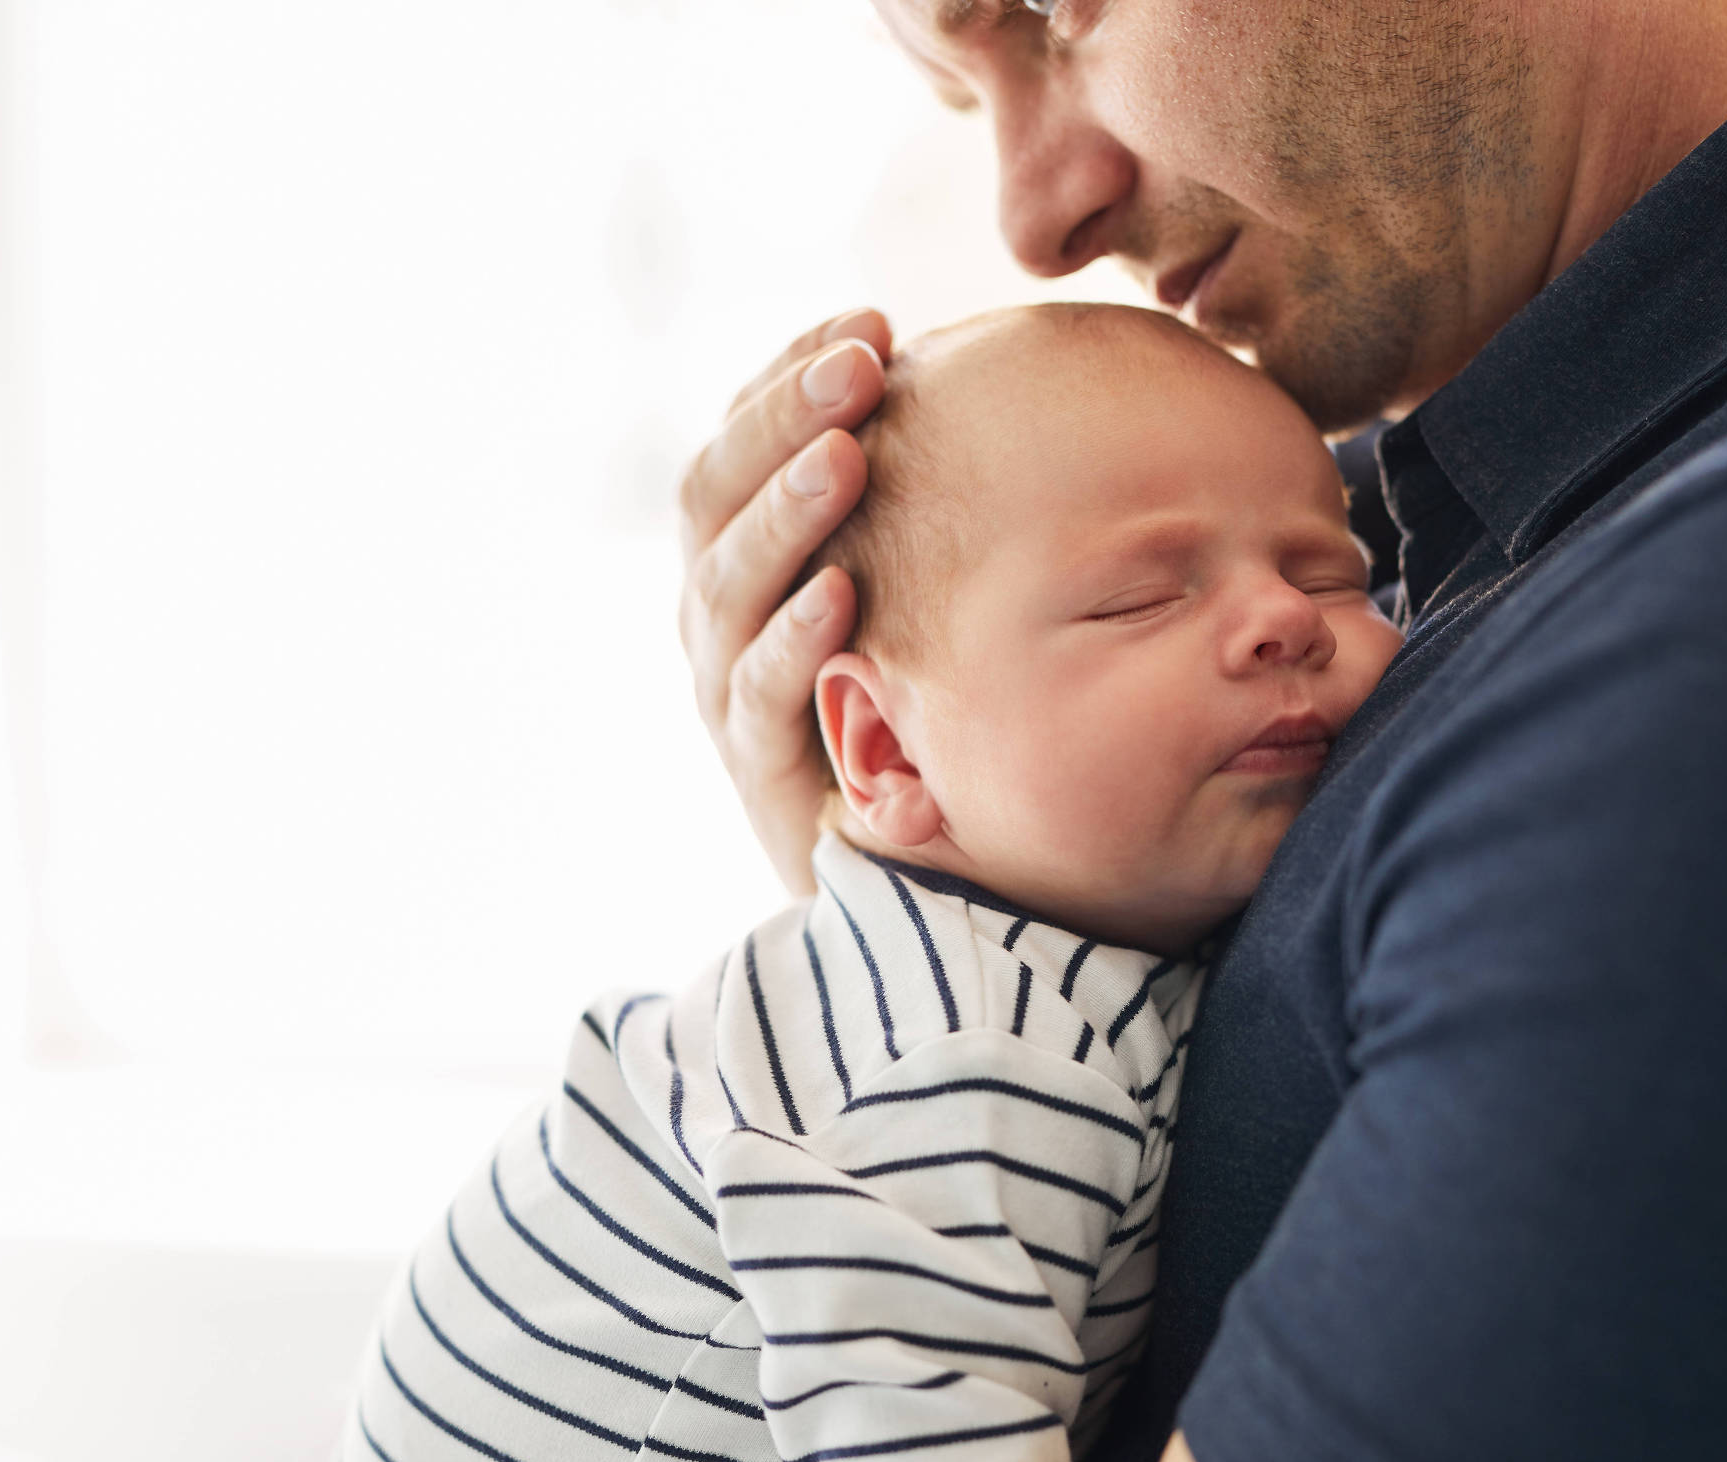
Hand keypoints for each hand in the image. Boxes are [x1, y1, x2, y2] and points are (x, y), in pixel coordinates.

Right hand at [678, 310, 890, 893]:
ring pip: (726, 585)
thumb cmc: (944, 707)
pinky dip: (794, 642)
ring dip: (785, 511)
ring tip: (847, 452)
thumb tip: (1011, 384)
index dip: (791, 374)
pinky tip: (840, 593)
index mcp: (753, 555)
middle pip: (714, 495)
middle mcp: (722, 616)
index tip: (871, 320)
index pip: (744, 440)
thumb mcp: (934, 592)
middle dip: (784, 419)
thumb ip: (939, 506)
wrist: (932, 876)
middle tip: (863, 364)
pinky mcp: (759, 775)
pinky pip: (756, 699)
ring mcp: (730, 693)